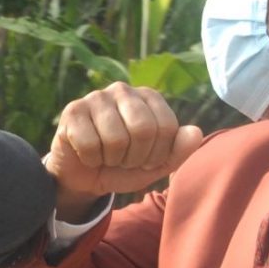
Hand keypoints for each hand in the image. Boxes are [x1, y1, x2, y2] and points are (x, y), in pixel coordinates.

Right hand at [47, 83, 202, 220]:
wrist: (85, 177)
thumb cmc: (123, 166)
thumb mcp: (155, 165)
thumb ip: (179, 151)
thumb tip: (196, 132)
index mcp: (148, 97)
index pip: (167, 127)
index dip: (157, 155)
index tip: (146, 161)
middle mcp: (123, 90)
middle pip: (143, 129)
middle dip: (135, 158)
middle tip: (125, 161)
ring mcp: (96, 97)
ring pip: (115, 139)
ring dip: (112, 160)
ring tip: (107, 156)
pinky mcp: (72, 111)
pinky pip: (90, 144)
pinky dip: (91, 159)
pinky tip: (88, 154)